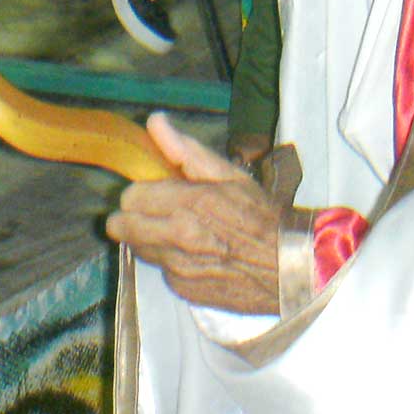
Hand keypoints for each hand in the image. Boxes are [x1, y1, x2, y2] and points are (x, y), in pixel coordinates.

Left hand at [106, 113, 279, 314]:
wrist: (291, 268)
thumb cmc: (262, 216)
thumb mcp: (230, 175)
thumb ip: (186, 150)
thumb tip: (154, 122)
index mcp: (187, 204)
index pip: (130, 197)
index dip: (141, 192)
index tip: (154, 192)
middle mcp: (176, 238)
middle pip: (122, 227)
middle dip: (131, 217)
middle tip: (152, 213)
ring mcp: (178, 269)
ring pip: (138, 249)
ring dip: (149, 239)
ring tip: (177, 234)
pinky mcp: (184, 292)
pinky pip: (162, 271)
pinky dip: (171, 263)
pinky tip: (195, 256)